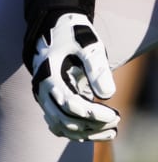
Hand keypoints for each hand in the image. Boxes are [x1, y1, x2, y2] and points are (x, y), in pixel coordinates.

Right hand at [29, 12, 118, 141]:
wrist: (53, 28)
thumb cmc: (73, 35)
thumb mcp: (88, 45)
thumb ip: (96, 68)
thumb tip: (108, 95)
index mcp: (50, 77)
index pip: (71, 105)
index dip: (94, 114)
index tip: (116, 114)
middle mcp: (43, 90)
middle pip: (65, 120)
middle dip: (93, 125)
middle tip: (117, 120)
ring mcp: (45, 97)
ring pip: (60, 127)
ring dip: (85, 133)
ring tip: (111, 131)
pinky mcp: (50, 101)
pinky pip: (58, 125)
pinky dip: (76, 132)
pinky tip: (96, 131)